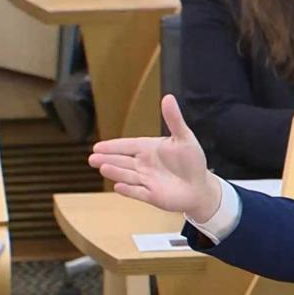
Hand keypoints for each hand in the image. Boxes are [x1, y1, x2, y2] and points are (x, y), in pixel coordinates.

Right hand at [88, 95, 221, 222]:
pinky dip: (129, 190)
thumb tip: (168, 97)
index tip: (97, 146)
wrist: (201, 187)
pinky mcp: (152, 196)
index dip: (113, 146)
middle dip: (108, 159)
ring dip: (116, 172)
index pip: (127, 146)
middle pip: (122, 161)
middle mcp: (144, 165)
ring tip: (102, 167)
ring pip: (128, 175)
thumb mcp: (185, 138)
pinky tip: (118, 187)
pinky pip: (138, 193)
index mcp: (149, 149)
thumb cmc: (192, 161)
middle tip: (92, 158)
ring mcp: (146, 181)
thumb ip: (174, 120)